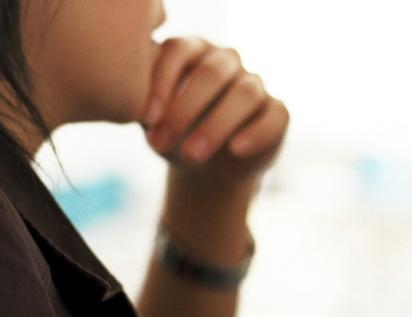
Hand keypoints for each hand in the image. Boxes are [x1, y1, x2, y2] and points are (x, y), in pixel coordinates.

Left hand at [142, 38, 289, 192]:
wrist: (204, 170)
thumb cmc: (172, 133)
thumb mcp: (152, 120)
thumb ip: (143, 101)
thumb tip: (133, 96)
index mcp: (192, 51)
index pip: (179, 51)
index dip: (163, 83)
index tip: (147, 119)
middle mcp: (225, 60)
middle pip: (212, 72)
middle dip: (185, 110)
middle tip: (162, 143)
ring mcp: (255, 83)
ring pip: (245, 93)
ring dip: (216, 125)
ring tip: (192, 155)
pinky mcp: (277, 111)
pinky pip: (275, 115)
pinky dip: (256, 132)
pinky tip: (235, 150)